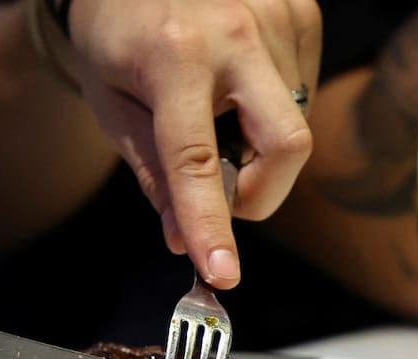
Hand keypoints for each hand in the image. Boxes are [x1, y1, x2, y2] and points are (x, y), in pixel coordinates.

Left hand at [66, 0, 320, 287]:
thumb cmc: (115, 32)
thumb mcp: (113, 104)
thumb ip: (153, 173)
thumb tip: (184, 239)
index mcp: (174, 56)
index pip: (196, 162)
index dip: (210, 225)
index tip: (223, 273)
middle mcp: (235, 31)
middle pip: (287, 146)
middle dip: (262, 192)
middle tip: (227, 194)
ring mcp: (277, 15)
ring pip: (295, 123)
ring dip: (258, 143)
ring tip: (215, 108)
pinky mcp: (303, 9)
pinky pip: (304, 89)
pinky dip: (272, 108)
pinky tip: (237, 82)